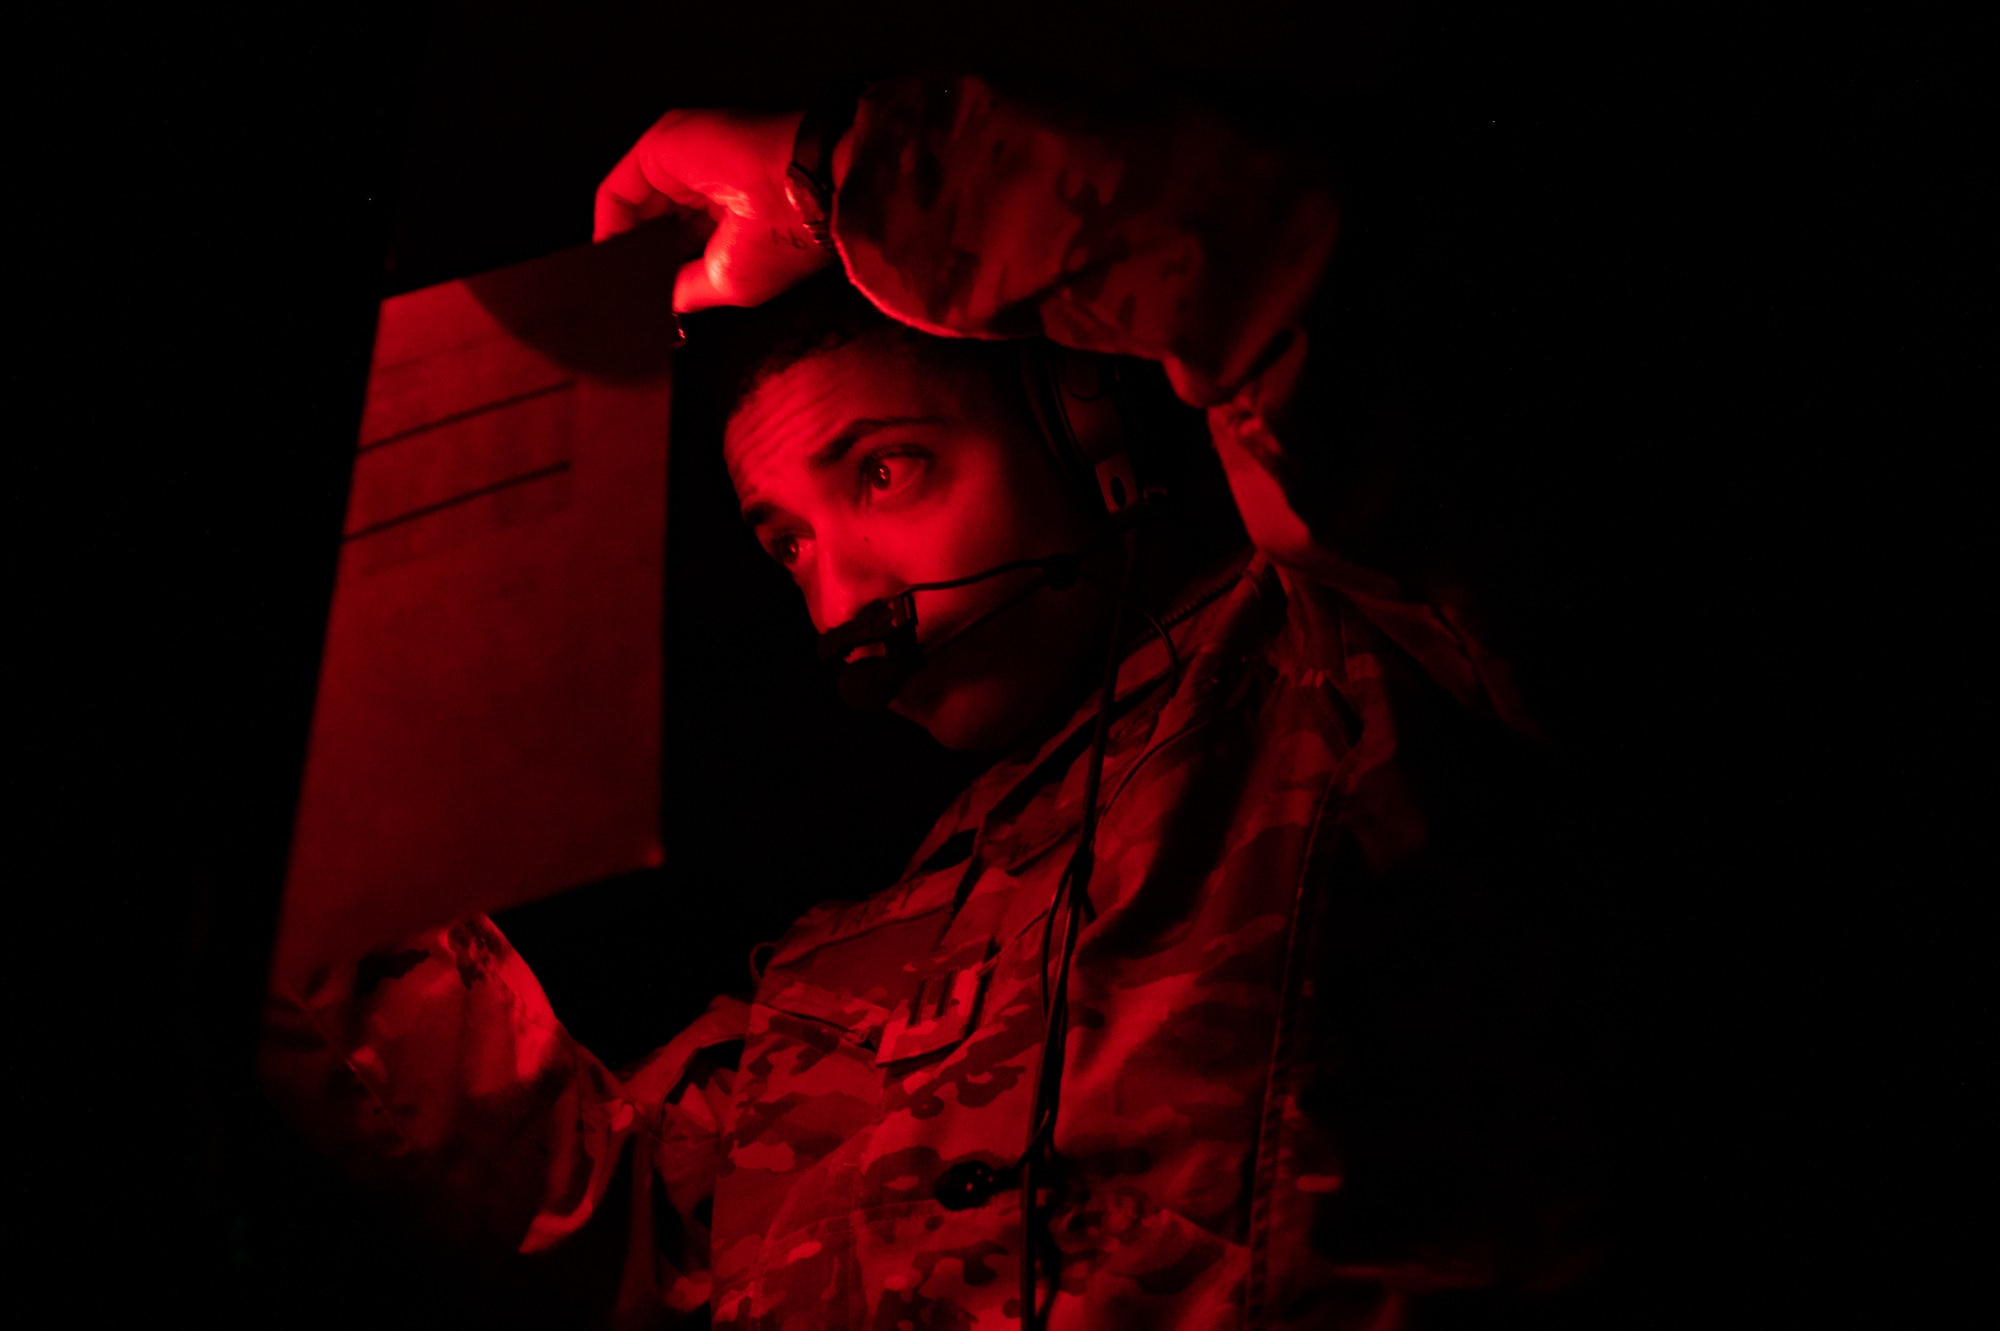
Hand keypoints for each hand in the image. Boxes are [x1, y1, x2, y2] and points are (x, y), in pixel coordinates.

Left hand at [594, 108, 832, 311]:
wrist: (803, 188)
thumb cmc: (787, 234)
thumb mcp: (730, 282)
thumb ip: (686, 288)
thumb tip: (658, 304)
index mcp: (729, 216)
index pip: (678, 243)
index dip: (660, 272)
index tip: (646, 302)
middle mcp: (702, 187)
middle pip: (651, 226)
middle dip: (639, 261)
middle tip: (628, 296)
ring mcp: (680, 165)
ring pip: (632, 209)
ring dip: (621, 246)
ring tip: (620, 282)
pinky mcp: (659, 148)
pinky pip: (618, 191)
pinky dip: (608, 226)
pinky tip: (612, 257)